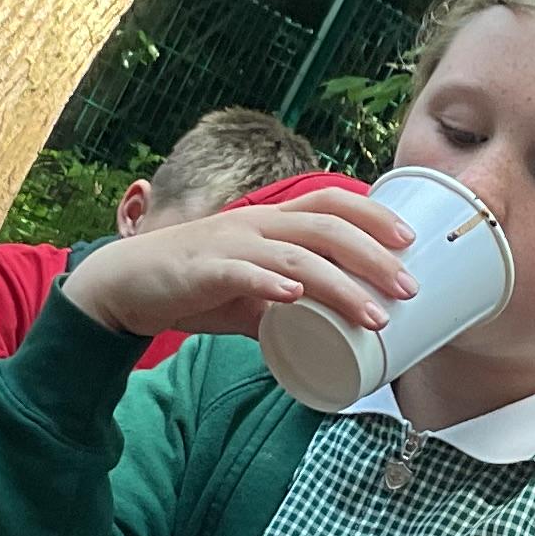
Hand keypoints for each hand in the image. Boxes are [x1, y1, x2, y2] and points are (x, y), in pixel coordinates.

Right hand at [65, 194, 415, 343]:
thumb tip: (325, 333)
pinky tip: (295, 297)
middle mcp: (255, 224)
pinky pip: (242, 272)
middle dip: (374, 255)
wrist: (124, 286)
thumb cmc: (192, 285)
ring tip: (374, 315)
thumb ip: (285, 306)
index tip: (410, 240)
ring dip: (340, 284)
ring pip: (296, 254)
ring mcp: (229, 244)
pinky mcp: (203, 270)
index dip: (373, 215)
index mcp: (270, 222)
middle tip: (409, 287)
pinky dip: (271, 283)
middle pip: (326, 226)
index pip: (330, 202)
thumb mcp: (249, 294)